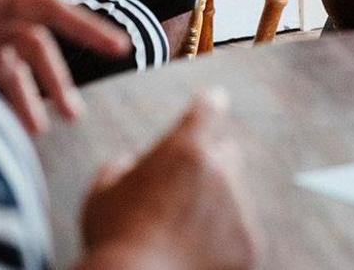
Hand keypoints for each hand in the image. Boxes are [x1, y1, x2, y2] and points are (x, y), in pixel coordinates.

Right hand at [80, 89, 258, 269]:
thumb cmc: (114, 239)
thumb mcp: (102, 195)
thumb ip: (119, 169)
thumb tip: (128, 165)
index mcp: (185, 148)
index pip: (208, 110)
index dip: (209, 104)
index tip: (215, 99)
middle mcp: (221, 172)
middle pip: (228, 153)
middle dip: (211, 163)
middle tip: (185, 189)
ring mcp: (240, 209)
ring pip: (235, 197)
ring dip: (216, 205)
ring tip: (180, 234)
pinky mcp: (251, 245)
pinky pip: (241, 233)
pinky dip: (223, 240)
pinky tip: (193, 254)